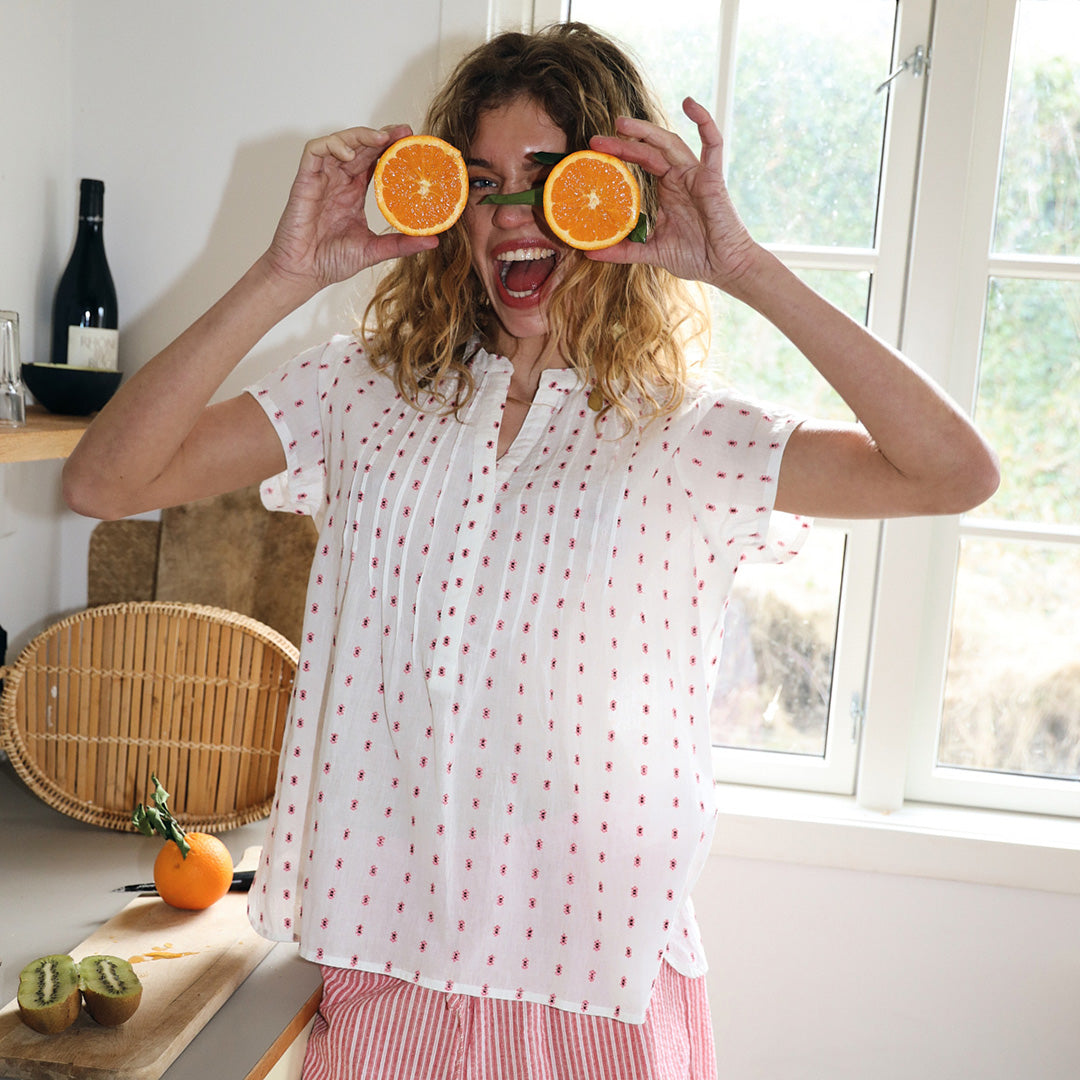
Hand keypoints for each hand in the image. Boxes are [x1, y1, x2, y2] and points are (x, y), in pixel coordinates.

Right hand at [263, 125, 437, 295]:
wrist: (304, 273)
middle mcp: (338, 181)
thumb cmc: (332, 261)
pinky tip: (349, 153)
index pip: (374, 160)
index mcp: (354, 192)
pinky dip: (331, 145)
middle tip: (404, 132)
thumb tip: (434, 240)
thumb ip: (402, 244)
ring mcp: (321, 179)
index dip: (391, 148)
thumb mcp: (374, 250)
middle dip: (382, 135)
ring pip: (339, 142)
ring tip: (382, 139)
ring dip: (360, 135)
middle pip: (361, 146)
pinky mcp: (304, 181)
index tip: (412, 143)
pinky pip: (315, 151)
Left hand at [587, 98, 759, 292]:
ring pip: (669, 144)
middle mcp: (679, 178)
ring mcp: (696, 175)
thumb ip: (623, 250)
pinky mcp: (713, 178)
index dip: (619, 154)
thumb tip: (590, 252)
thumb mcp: (651, 251)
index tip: (594, 152)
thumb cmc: (695, 257)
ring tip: (620, 124)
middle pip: (648, 149)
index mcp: (667, 190)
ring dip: (646, 131)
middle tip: (596, 140)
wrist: (724, 266)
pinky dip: (704, 121)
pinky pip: (713, 143)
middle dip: (624, 142)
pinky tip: (689, 103)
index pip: (639, 162)